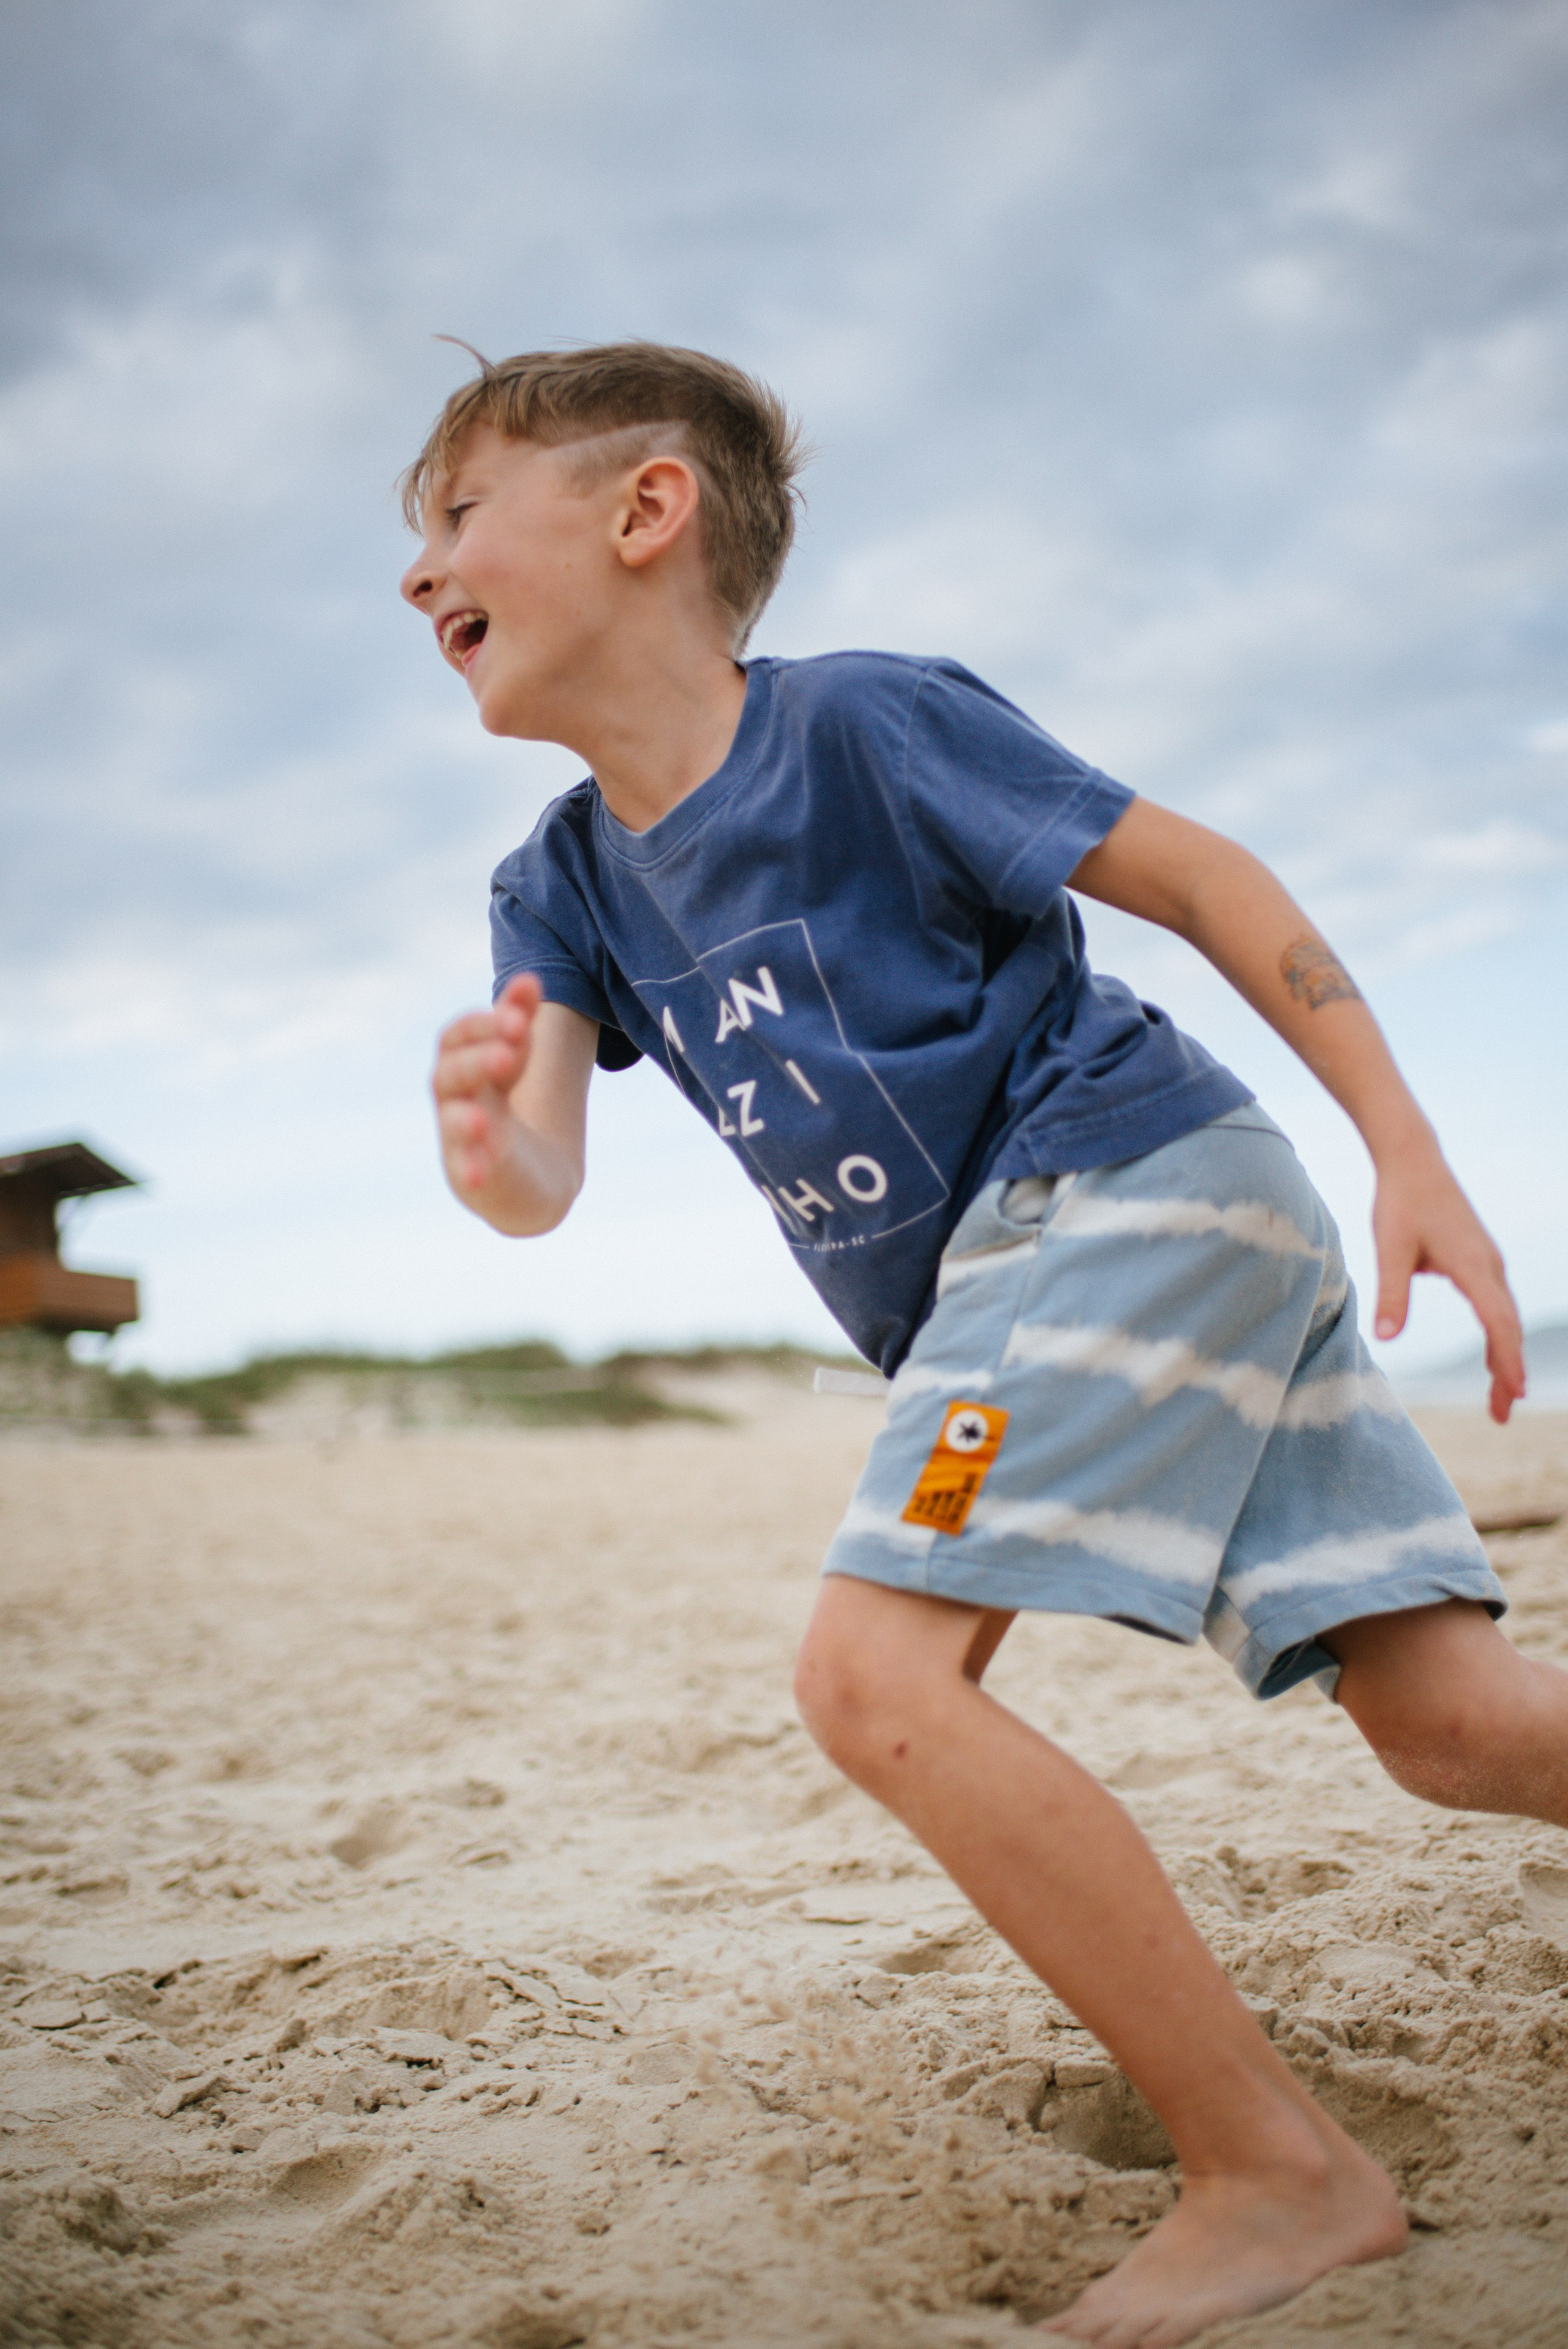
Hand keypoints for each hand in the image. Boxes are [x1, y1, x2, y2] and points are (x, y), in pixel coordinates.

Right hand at [431, 972, 539, 1201]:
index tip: (519, 1019)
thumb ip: (519, 1020)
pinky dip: (470, 1171)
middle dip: (477, 1061)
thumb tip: (531, 979)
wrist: (525, 1177)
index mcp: (464, 1065)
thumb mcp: (517, 1060)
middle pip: (448, 1075)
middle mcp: (455, 1100)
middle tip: (509, 1055)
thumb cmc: (511, 1107)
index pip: (456, 1038)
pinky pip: (463, 1173)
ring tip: (485, 1120)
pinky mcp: (472, 1177)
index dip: (482, 1026)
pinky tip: (482, 1174)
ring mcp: (460, 1140)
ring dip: (465, 1119)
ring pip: (451, 1125)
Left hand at [1371, 1142, 1524, 1423]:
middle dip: (1507, 1371)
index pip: (1498, 1323)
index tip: (1513, 1394)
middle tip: (1501, 1414)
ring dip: (1505, 1354)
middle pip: (1508, 1327)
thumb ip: (1391, 1294)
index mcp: (1472, 1266)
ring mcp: (1488, 1260)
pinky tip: (1493, 1352)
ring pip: (1505, 1316)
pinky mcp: (1480, 1257)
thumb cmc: (1400, 1202)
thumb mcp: (1390, 1250)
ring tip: (1500, 1394)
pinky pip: (1497, 1303)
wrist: (1413, 1159)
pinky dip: (1499, 1332)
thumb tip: (1386, 1338)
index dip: (1507, 1361)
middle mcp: (1489, 1265)